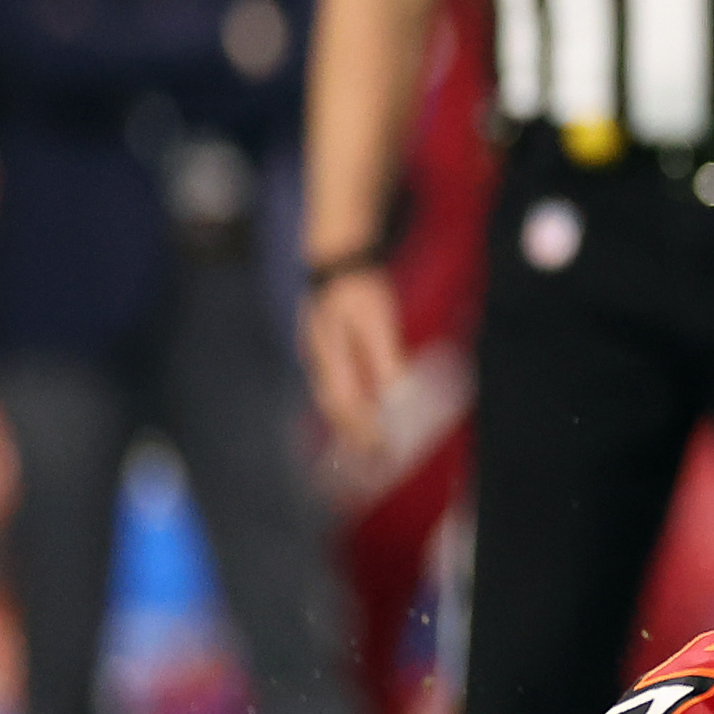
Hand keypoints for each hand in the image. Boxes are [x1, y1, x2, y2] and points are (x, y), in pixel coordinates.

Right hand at [302, 269, 407, 454]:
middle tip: (376, 459)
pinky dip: (349, 402)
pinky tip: (362, 409)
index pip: (346, 406)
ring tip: (367, 444)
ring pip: (332, 398)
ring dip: (349, 422)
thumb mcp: (377, 321)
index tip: (381, 451)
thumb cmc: (358, 285)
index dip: (362, 431)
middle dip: (353, 435)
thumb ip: (384, 358)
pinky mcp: (325, 347)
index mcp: (329, 358)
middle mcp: (318, 360)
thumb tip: (395, 393)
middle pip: (334, 407)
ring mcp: (318, 353)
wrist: (337, 254)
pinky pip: (335, 384)